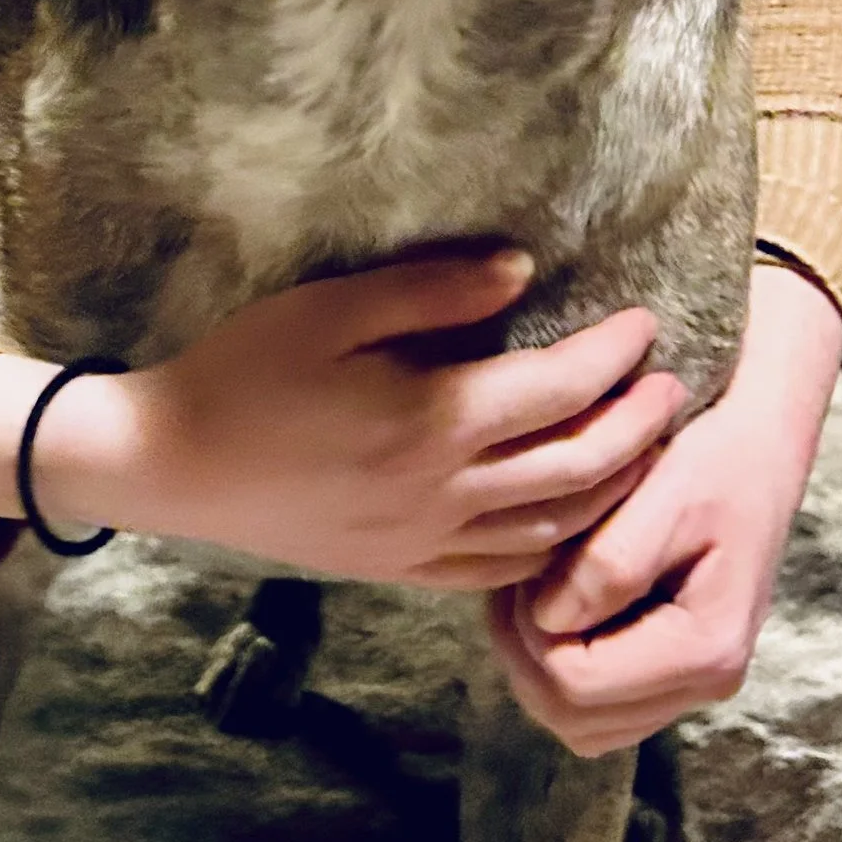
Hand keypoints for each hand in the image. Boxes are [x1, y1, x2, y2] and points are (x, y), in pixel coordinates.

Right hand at [0, 250, 688, 585]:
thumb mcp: (327, 308)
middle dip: (639, 426)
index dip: (613, 356)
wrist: (170, 466)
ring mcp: (424, 541)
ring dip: (613, 488)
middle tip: (671, 386)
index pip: (559, 391)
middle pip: (579, 468)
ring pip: (555, 530)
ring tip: (641, 448)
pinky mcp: (401, 569)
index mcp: (430, 421)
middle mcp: (442, 492)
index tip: (643, 321)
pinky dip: (555, 545)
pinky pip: (502, 570)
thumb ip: (429, 290)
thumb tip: (521, 271)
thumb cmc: (240, 372)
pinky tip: (569, 517)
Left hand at [484, 260, 841, 755]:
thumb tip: (551, 619)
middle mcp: (708, 682)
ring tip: (532, 593)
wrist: (758, 444)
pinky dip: (566, 667)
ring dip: (541, 666)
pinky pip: (602, 705)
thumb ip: (609, 566)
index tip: (525, 574)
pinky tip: (559, 605)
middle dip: (527, 657)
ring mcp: (694, 682)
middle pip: (574, 719)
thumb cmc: (712, 461)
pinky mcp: (677, 668)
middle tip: (515, 586)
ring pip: (584, 722)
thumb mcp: (661, 498)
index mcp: (706, 648)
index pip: (577, 687)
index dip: (530, 637)